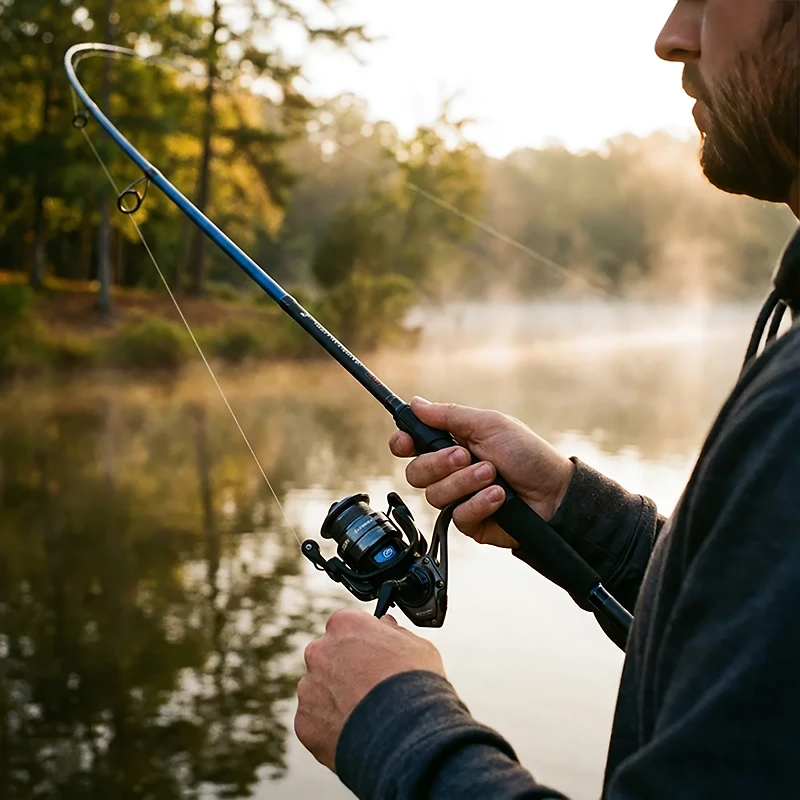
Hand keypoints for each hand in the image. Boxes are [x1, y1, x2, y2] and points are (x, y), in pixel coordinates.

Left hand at [294, 608, 445, 771]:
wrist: (407, 735)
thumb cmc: (416, 686)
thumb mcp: (417, 646)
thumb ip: (393, 631)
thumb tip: (385, 624)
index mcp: (345, 625)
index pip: (345, 626)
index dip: (360, 643)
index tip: (372, 657)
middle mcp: (320, 651)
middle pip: (327, 657)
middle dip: (344, 670)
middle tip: (368, 688)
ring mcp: (309, 687)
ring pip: (319, 690)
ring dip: (335, 699)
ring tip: (365, 716)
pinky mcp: (305, 721)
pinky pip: (315, 721)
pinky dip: (330, 727)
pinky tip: (355, 733)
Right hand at [389, 397, 574, 548]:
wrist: (555, 492)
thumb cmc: (527, 454)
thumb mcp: (490, 425)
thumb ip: (450, 416)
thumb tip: (416, 404)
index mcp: (451, 444)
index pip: (411, 445)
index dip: (402, 443)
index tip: (405, 442)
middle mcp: (450, 472)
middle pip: (415, 473)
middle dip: (439, 464)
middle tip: (466, 456)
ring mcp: (458, 498)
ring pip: (434, 496)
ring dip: (466, 482)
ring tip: (493, 475)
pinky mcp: (469, 522)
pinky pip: (457, 517)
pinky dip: (479, 504)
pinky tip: (498, 497)